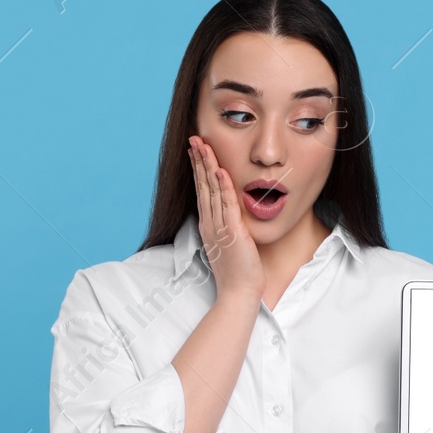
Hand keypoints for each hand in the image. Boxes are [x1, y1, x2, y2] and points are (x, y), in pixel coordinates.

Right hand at [188, 135, 264, 303]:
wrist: (238, 292)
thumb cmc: (237, 272)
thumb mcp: (229, 245)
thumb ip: (228, 228)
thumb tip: (230, 217)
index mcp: (209, 225)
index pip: (202, 191)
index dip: (198, 170)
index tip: (196, 151)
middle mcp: (210, 223)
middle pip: (202, 186)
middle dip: (198, 161)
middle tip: (193, 140)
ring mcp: (219, 227)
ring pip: (211, 190)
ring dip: (207, 166)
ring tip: (202, 146)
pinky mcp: (232, 232)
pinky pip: (227, 205)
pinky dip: (223, 186)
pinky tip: (221, 170)